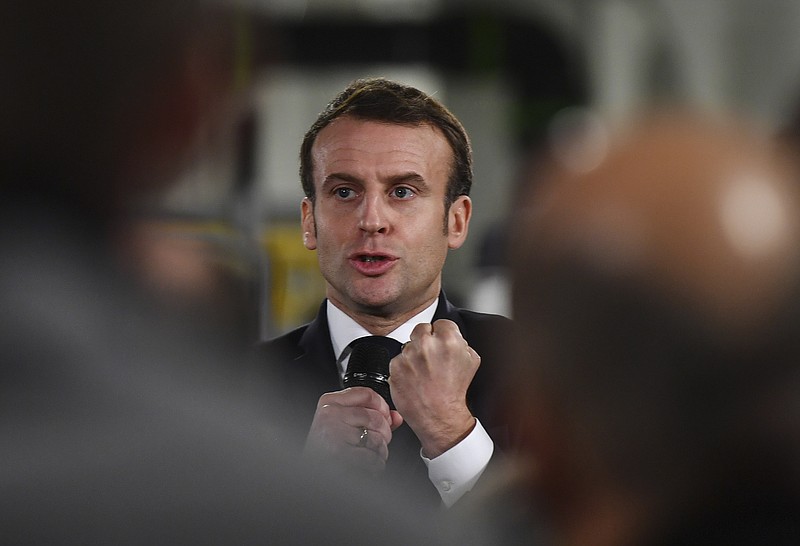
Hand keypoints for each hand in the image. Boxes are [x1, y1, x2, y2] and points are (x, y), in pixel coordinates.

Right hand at [304, 387, 402, 475]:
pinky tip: (364, 467)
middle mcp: (329, 415)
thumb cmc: (326, 450)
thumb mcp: (343, 425)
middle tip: (374, 443)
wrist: (310, 475)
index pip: (367, 394)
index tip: (384, 418)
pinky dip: (374, 466)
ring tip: (366, 455)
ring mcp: (333, 435)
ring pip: (377, 439)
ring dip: (379, 452)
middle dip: (384, 434)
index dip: (383, 407)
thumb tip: (397, 417)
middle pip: (376, 418)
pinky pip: (372, 458)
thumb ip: (371, 416)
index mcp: (329, 403)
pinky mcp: (339, 455)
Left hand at [389, 319, 480, 457]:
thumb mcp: (471, 361)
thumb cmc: (455, 391)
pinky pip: (398, 360)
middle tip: (431, 358)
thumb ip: (461, 343)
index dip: (442, 334)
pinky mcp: (395, 367)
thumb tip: (453, 336)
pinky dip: (404, 368)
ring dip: (414, 355)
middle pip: (422, 330)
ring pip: (408, 346)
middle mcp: (426, 345)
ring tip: (424, 373)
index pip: (441, 323)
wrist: (440, 416)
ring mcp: (409, 355)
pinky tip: (414, 379)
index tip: (441, 344)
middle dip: (426, 340)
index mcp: (448, 340)